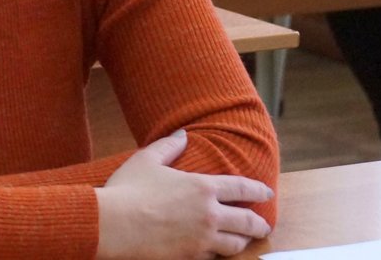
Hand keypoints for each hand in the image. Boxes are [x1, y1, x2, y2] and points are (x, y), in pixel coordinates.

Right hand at [95, 130, 272, 259]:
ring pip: (236, 245)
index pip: (241, 188)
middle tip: (263, 225)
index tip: (266, 192)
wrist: (114, 224)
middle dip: (259, 224)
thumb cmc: (128, 189)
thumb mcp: (147, 159)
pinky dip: (219, 254)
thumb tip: (183, 134)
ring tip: (244, 240)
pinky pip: (215, 258)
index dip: (258, 190)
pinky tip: (216, 251)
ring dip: (243, 241)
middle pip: (248, 222)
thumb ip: (169, 146)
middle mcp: (210, 215)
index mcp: (202, 187)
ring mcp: (202, 239)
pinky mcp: (191, 257)